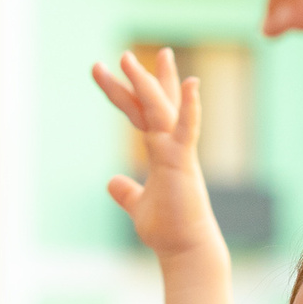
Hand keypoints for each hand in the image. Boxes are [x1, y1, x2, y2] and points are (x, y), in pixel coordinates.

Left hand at [96, 48, 223, 259]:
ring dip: (146, 83)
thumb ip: (127, 191)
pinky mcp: (184, 163)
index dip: (126, 93)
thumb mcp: (138, 206)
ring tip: (127, 59)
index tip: (111, 70)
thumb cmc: (168, 229)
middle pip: (152, 104)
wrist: (185, 249)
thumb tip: (112, 182)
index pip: (141, 115)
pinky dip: (190, 106)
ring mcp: (178, 152)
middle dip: (138, 79)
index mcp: (161, 153)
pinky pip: (187, 129)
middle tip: (123, 54)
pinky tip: (192, 82)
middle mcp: (171, 146)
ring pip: (161, 110)